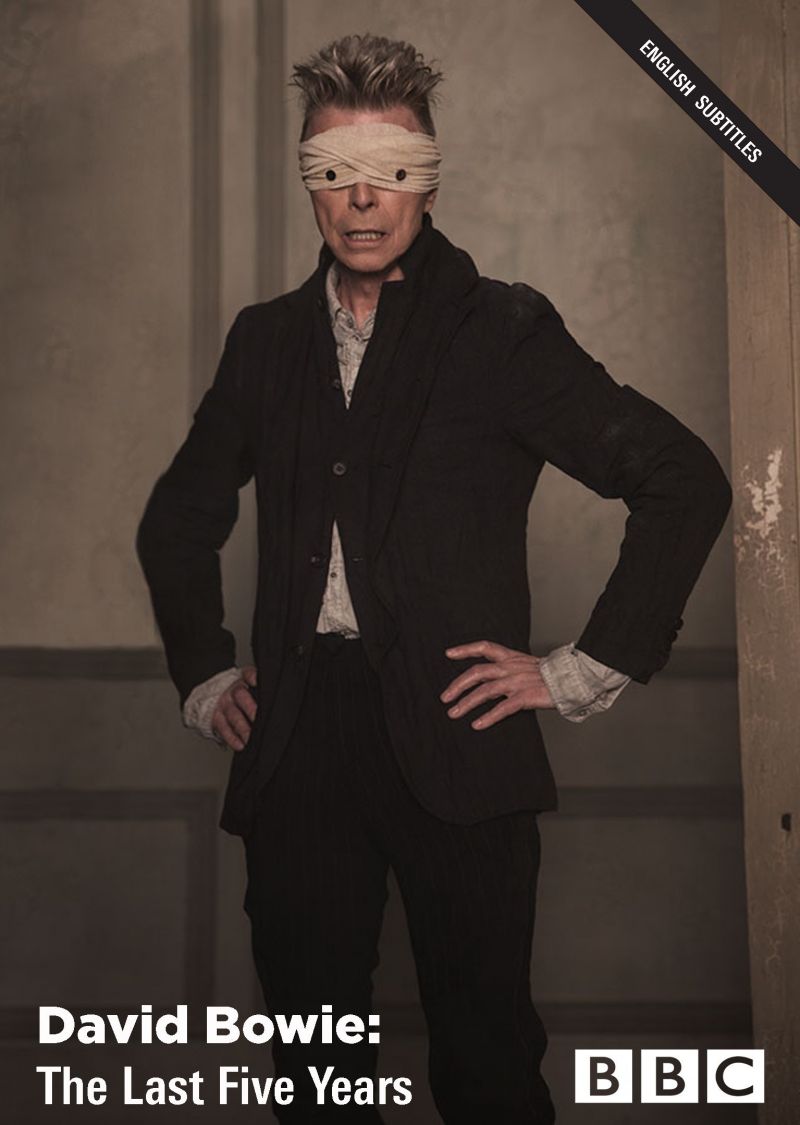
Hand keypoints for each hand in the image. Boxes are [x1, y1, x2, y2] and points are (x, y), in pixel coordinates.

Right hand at [212, 665, 256, 750]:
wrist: (216, 698)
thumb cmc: (243, 694)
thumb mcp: (250, 686)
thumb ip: (264, 690)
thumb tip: (288, 697)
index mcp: (244, 681)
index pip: (248, 674)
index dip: (252, 677)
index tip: (257, 681)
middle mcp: (233, 691)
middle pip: (240, 696)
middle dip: (251, 708)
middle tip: (260, 719)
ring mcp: (224, 705)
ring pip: (234, 716)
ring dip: (243, 728)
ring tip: (250, 738)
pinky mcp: (217, 719)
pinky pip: (224, 729)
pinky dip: (232, 738)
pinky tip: (240, 745)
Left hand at [440, 640, 555, 729]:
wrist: (575, 679)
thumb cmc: (553, 676)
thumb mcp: (528, 666)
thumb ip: (510, 670)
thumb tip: (492, 681)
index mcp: (512, 657)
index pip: (485, 647)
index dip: (465, 649)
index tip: (449, 654)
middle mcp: (511, 667)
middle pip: (477, 672)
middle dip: (458, 685)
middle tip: (445, 698)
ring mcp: (518, 682)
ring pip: (485, 691)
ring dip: (466, 703)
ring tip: (454, 713)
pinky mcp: (526, 697)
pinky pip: (502, 708)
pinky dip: (488, 717)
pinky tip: (477, 725)